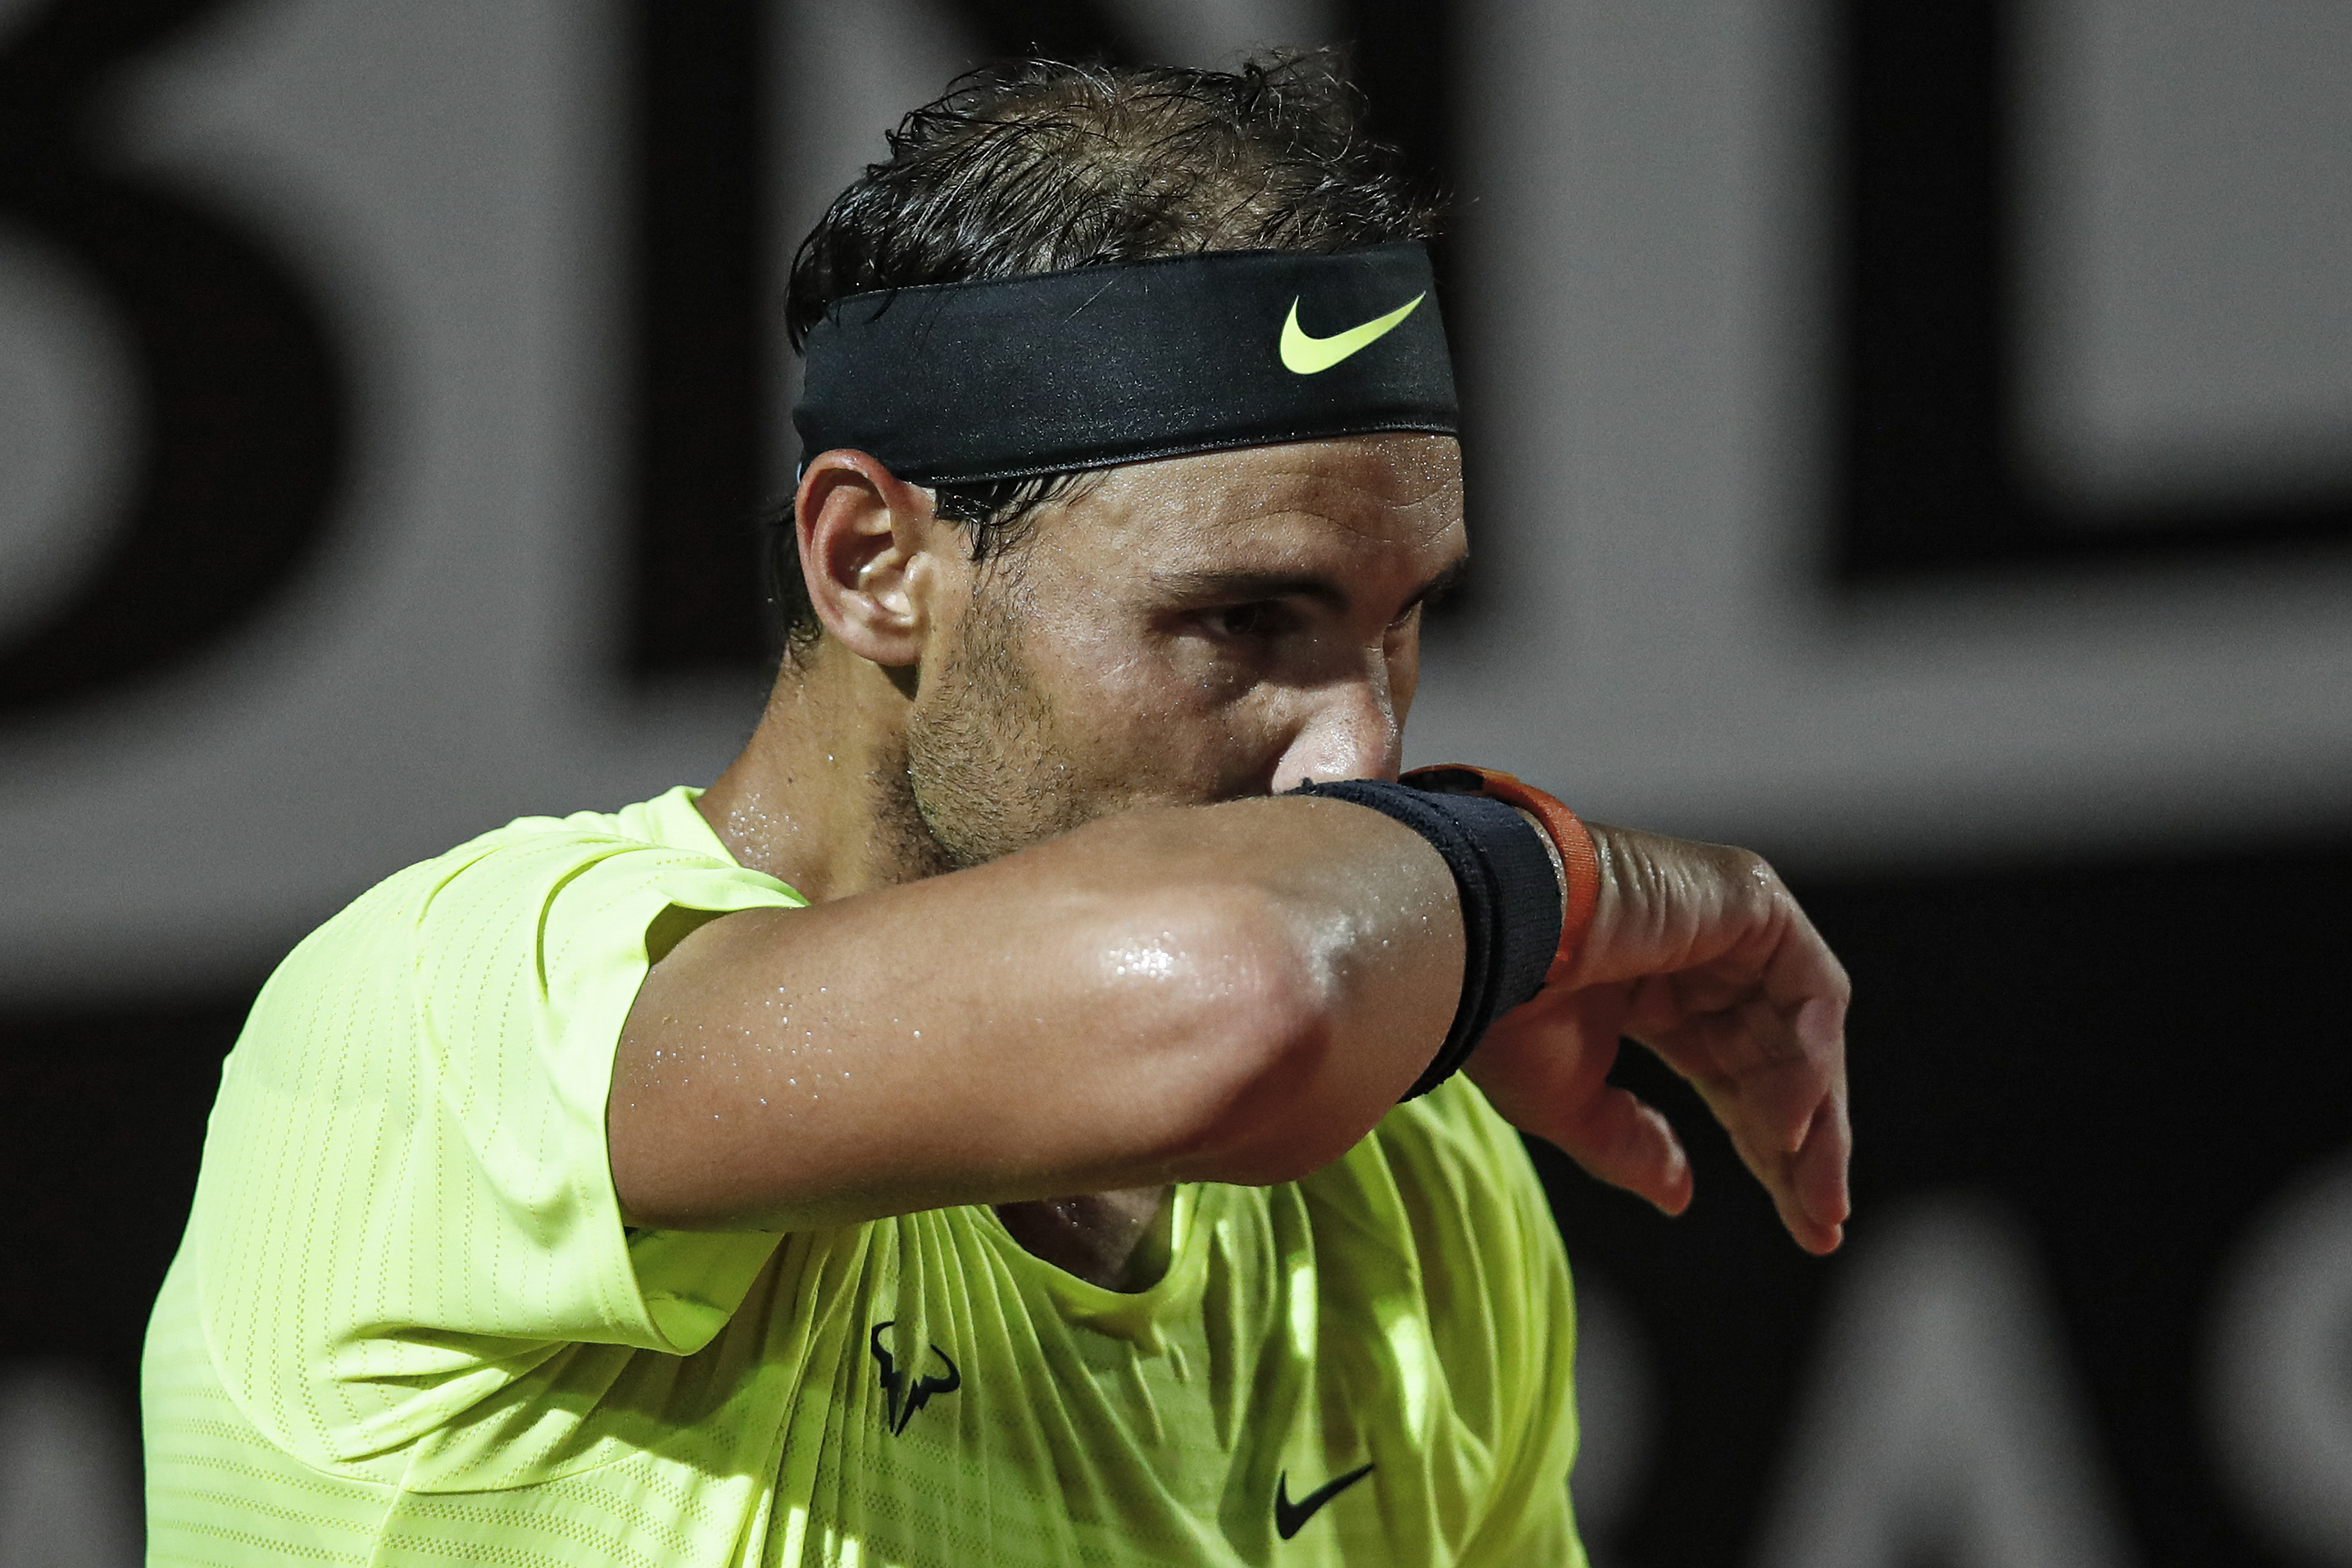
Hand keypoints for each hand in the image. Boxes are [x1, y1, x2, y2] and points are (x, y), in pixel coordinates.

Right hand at [1465, 823, 1850, 1253]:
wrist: (1483, 936)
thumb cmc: (1502, 1009)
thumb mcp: (1567, 1101)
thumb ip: (1629, 1144)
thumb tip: (1678, 1196)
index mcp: (1649, 994)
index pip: (1731, 1076)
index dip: (1765, 1151)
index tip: (1805, 1230)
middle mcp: (1697, 956)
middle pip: (1773, 1060)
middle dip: (1804, 1147)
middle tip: (1822, 1224)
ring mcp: (1726, 921)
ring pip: (1802, 1029)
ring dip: (1815, 1117)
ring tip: (1809, 1192)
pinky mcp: (1747, 895)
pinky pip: (1808, 986)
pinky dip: (1809, 1059)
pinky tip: (1789, 1124)